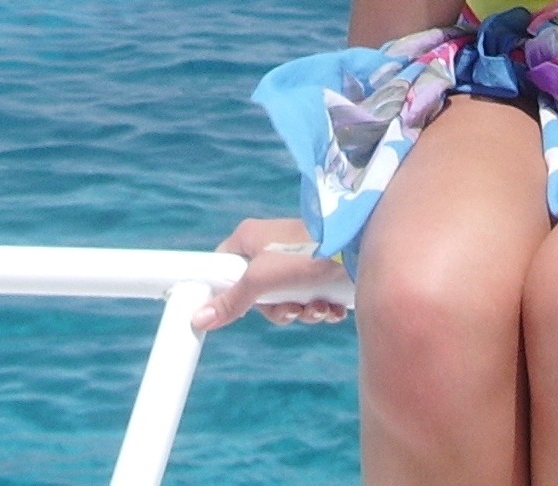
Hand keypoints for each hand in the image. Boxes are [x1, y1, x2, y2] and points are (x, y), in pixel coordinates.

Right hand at [191, 216, 354, 331]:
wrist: (359, 247)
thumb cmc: (307, 255)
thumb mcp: (261, 280)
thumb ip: (230, 301)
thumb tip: (197, 319)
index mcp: (250, 238)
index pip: (223, 267)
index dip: (228, 292)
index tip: (242, 307)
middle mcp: (271, 246)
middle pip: (258, 294)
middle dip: (278, 310)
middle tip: (292, 308)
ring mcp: (296, 259)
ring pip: (287, 299)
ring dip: (303, 312)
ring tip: (318, 306)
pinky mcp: (319, 270)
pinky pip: (310, 298)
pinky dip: (321, 308)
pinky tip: (332, 307)